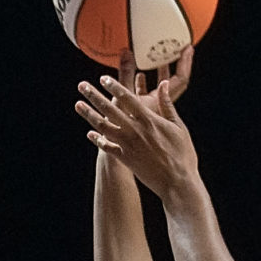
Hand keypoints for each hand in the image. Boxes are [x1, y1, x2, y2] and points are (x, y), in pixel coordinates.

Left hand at [75, 60, 200, 197]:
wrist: (177, 182)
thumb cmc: (182, 154)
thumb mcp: (178, 126)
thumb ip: (167, 105)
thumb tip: (163, 84)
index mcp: (149, 120)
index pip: (128, 98)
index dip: (114, 87)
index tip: (103, 78)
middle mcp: (135, 131)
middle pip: (110, 110)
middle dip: (94, 96)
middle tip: (81, 85)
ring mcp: (128, 146)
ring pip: (103, 127)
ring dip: (89, 115)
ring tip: (78, 104)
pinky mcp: (125, 159)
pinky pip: (108, 147)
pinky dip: (98, 140)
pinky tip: (90, 133)